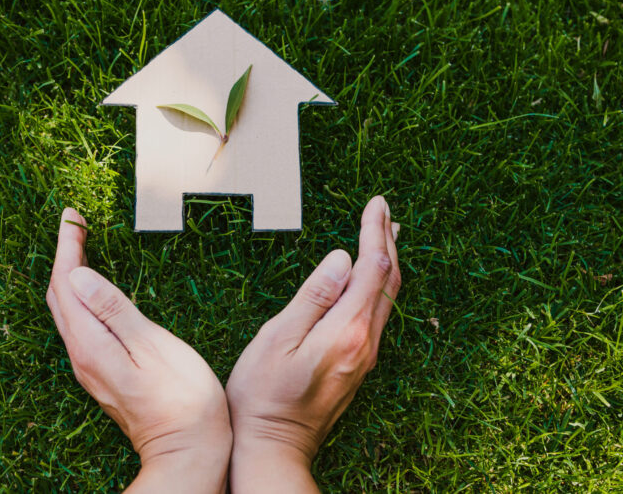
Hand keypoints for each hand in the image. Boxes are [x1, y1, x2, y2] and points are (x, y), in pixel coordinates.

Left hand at [46, 208, 231, 492]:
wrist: (188, 452)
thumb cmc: (183, 400)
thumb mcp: (152, 348)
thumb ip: (115, 310)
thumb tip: (79, 275)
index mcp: (92, 345)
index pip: (67, 284)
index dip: (67, 247)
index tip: (72, 217)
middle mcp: (82, 356)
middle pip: (60, 297)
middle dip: (64, 256)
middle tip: (75, 224)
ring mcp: (91, 368)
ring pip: (68, 311)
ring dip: (70, 276)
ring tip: (82, 246)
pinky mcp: (103, 374)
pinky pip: (80, 325)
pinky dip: (82, 298)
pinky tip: (94, 289)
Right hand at [226, 196, 400, 492]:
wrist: (273, 447)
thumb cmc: (263, 394)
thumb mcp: (278, 338)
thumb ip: (313, 296)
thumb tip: (342, 258)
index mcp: (347, 330)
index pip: (372, 268)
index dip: (374, 232)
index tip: (376, 203)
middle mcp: (366, 343)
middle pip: (388, 281)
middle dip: (386, 241)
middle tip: (385, 209)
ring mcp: (365, 357)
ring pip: (387, 299)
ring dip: (387, 262)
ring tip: (387, 235)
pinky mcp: (358, 366)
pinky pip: (379, 315)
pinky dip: (380, 286)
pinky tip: (372, 281)